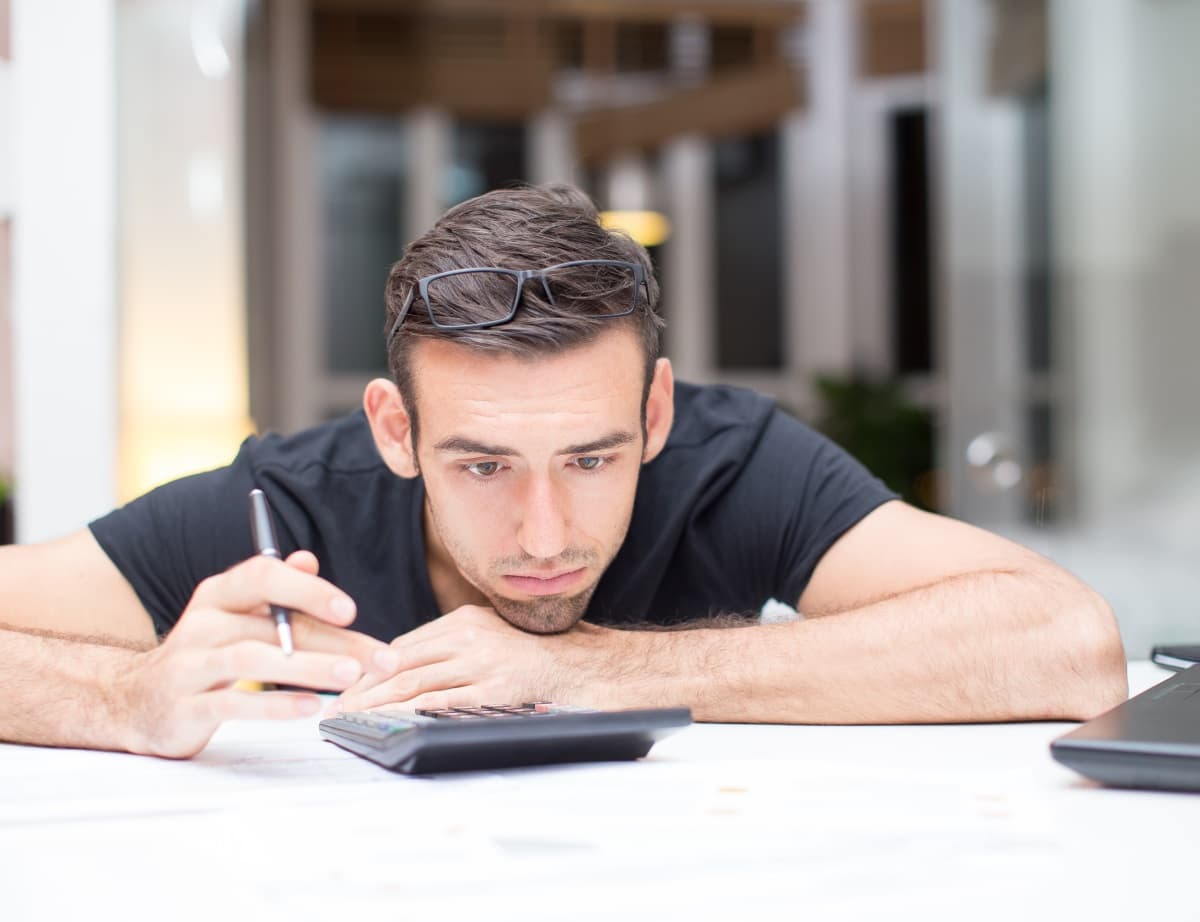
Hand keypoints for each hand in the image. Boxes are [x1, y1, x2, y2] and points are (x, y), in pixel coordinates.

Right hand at [113, 551, 398, 757]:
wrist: (133, 702)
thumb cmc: (203, 655)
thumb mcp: (235, 617)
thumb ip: (276, 593)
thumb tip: (309, 560)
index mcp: (218, 595)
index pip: (262, 576)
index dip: (307, 590)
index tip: (350, 610)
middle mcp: (201, 623)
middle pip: (274, 626)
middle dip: (334, 641)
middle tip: (380, 658)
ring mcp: (189, 666)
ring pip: (253, 659)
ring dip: (307, 667)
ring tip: (350, 676)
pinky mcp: (184, 708)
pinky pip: (232, 704)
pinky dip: (274, 706)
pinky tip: (310, 707)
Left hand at [333, 605, 603, 712]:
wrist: (583, 666)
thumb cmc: (534, 656)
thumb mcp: (489, 637)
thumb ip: (452, 648)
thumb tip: (404, 669)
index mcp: (464, 620)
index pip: (402, 646)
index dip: (369, 669)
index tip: (345, 688)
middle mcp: (469, 635)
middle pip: (400, 663)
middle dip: (362, 688)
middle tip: (334, 709)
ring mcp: (482, 661)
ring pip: (414, 682)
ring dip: (375, 704)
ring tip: (350, 720)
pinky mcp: (496, 688)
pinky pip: (443, 701)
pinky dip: (411, 713)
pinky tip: (390, 723)